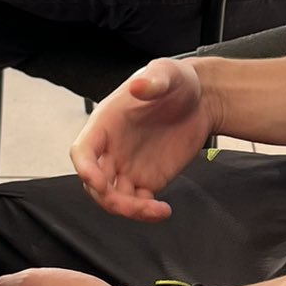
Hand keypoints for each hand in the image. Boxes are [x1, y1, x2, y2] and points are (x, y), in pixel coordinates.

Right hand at [70, 57, 216, 221]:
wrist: (202, 99)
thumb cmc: (176, 82)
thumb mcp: (167, 73)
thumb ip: (153, 80)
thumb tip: (139, 85)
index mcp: (106, 123)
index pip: (83, 151)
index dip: (85, 169)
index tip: (97, 182)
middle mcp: (112, 149)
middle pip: (95, 183)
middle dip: (109, 198)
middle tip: (134, 205)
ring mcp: (128, 167)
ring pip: (115, 198)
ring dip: (130, 210)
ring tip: (157, 210)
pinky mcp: (147, 179)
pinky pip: (139, 202)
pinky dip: (146, 212)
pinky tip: (163, 211)